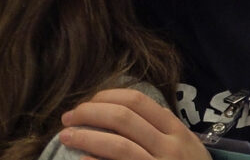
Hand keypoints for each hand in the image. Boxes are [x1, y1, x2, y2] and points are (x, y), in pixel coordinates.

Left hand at [58, 88, 208, 159]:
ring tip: (66, 136)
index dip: (105, 96)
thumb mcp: (183, 145)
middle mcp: (172, 148)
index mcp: (177, 131)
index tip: (86, 101)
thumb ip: (158, 127)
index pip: (136, 101)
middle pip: (121, 118)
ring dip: (84, 137)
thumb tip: (113, 106)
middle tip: (67, 117)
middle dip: (88, 113)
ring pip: (117, 145)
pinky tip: (83, 159)